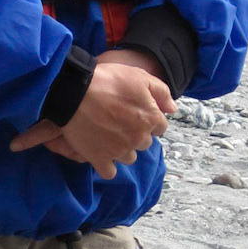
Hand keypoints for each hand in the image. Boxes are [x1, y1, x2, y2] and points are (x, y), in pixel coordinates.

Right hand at [11, 52, 173, 178]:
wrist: (74, 92)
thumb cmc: (108, 81)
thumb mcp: (139, 76)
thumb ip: (161, 92)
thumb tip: (173, 109)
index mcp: (151, 119)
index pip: (160, 127)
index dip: (149, 119)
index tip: (135, 113)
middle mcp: (139, 138)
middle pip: (144, 143)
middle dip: (136, 134)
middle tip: (120, 121)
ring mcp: (119, 151)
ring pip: (129, 158)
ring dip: (123, 149)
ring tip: (109, 136)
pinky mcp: (100, 159)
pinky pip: (109, 172)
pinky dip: (107, 165)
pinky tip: (101, 153)